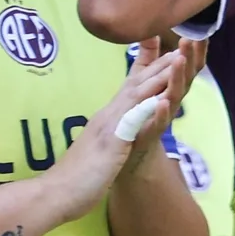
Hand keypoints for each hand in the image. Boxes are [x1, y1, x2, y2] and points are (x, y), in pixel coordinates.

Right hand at [48, 45, 184, 219]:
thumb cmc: (76, 176)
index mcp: (108, 117)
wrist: (53, 194)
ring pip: (137, 95)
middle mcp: (108, 116)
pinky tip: (163, 100)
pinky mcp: (111, 145)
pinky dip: (147, 110)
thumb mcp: (99, 147)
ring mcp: (109, 128)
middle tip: (181, 41)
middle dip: (160, 63)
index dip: (147, 66)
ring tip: (179, 57)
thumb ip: (109, 133)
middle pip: (137, 83)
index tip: (161, 46)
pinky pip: (131, 125)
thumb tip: (116, 127)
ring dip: (158, 76)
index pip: (131, 85)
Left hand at [119, 36, 207, 174]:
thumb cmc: (140, 110)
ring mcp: (163, 115)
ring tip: (179, 60)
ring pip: (174, 94)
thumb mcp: (143, 79)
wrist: (128, 147)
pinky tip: (163, 101)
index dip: (195, 50)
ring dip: (178, 78)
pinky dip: (163, 111)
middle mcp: (172, 98)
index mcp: (170, 85)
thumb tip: (151, 30)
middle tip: (191, 39)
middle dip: (189, 58)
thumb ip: (149, 56)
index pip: (188, 65)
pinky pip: (159, 120)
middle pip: (186, 76)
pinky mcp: (150, 131)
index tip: (201, 31)